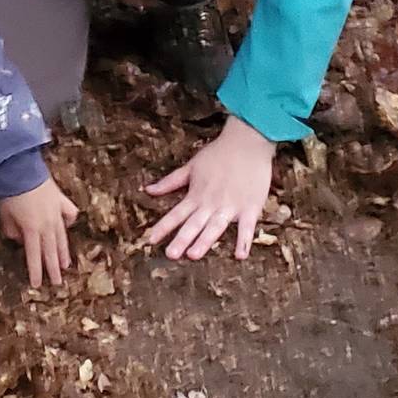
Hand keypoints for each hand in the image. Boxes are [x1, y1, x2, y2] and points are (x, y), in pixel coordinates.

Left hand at [0, 178, 79, 286]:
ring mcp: (56, 213)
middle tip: (57, 282)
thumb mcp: (6, 215)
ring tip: (66, 265)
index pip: (34, 256)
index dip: (36, 271)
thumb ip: (12, 230)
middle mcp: (47, 225)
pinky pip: (68, 214)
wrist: (21, 170)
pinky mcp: (61, 201)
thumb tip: (20, 239)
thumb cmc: (10, 193)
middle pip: (51, 251)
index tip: (37, 284)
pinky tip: (67, 226)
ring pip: (62, 237)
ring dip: (63, 252)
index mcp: (32, 230)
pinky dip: (68, 221)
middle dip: (53, 268)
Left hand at [140, 116, 275, 260]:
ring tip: (194, 255)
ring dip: (205, 241)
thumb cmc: (218, 153)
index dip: (163, 227)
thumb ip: (170, 182)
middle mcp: (211, 203)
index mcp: (196, 194)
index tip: (150, 240)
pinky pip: (246, 227)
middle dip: (181, 239)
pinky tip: (240, 256)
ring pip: (215, 227)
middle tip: (170, 255)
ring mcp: (230, 206)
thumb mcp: (191, 166)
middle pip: (194, 224)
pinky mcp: (250, 207)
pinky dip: (243, 241)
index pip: (176, 214)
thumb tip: (147, 189)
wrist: (247, 142)